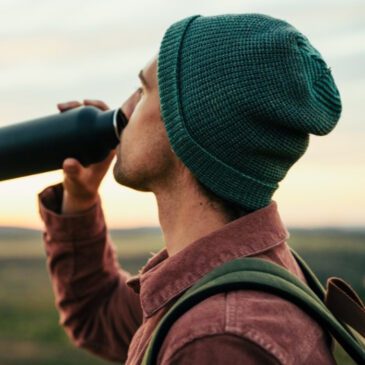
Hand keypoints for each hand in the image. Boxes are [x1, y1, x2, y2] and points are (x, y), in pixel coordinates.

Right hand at [58, 99, 114, 213]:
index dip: (100, 107)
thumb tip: (68, 162)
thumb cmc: (83, 186)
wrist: (81, 191)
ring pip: (91, 117)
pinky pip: (84, 123)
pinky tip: (63, 111)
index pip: (112, 120)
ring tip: (60, 108)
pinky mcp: (88, 141)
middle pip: (100, 115)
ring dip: (77, 108)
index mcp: (112, 146)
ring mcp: (97, 140)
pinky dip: (74, 115)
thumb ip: (74, 173)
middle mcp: (106, 141)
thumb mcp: (78, 180)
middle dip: (83, 106)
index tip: (84, 102)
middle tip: (63, 107)